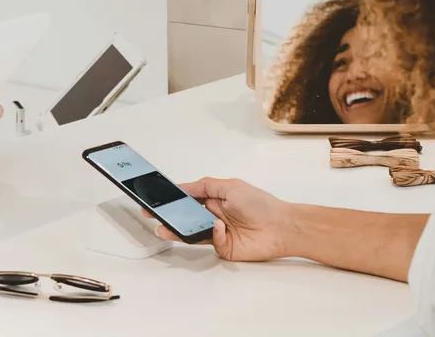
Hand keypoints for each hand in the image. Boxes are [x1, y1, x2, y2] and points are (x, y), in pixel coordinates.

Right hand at [153, 177, 296, 261]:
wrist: (282, 227)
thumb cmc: (261, 204)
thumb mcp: (231, 186)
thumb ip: (205, 186)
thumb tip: (184, 186)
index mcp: (215, 199)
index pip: (188, 198)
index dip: (173, 199)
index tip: (157, 199)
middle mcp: (214, 216)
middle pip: (186, 217)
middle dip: (169, 216)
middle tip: (152, 214)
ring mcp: (218, 233)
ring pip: (192, 232)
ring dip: (178, 230)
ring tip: (164, 228)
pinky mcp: (223, 248)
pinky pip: (210, 241)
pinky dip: (212, 234)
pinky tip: (219, 227)